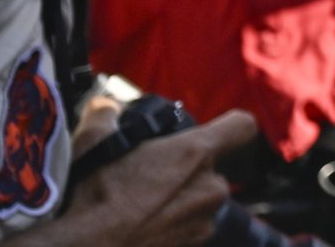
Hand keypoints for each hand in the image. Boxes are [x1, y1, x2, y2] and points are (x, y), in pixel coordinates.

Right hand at [22, 108, 260, 246]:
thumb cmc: (93, 198)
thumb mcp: (92, 140)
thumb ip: (107, 112)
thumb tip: (107, 108)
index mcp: (196, 154)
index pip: (242, 126)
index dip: (230, 125)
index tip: (215, 129)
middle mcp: (210, 188)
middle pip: (212, 167)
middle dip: (186, 169)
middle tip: (151, 173)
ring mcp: (203, 223)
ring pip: (200, 199)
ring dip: (179, 198)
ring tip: (142, 202)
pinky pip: (189, 227)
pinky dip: (171, 224)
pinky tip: (142, 223)